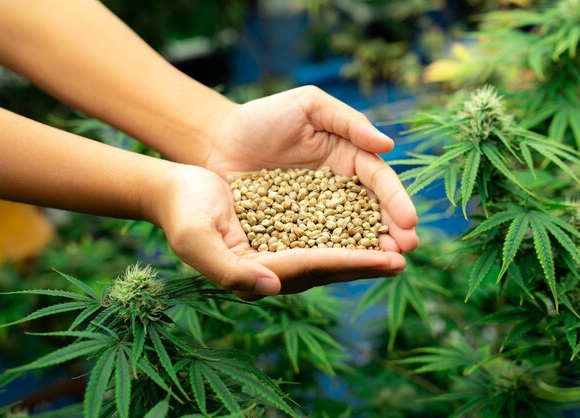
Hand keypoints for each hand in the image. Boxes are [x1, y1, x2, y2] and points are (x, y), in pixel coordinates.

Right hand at [149, 165, 405, 296]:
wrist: (175, 190)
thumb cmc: (182, 212)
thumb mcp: (197, 240)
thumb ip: (230, 270)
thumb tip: (271, 288)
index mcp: (256, 272)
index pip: (310, 267)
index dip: (349, 262)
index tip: (385, 259)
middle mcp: (272, 268)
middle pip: (327, 266)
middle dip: (366, 263)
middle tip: (404, 259)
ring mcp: (277, 251)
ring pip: (329, 252)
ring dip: (363, 250)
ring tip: (397, 246)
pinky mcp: (280, 232)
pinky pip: (320, 234)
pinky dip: (346, 231)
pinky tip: (368, 225)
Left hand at [205, 86, 419, 253]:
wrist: (218, 140)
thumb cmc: (264, 117)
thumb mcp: (308, 106)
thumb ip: (348, 122)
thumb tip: (388, 146)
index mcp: (348, 157)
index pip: (378, 180)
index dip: (395, 200)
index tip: (409, 221)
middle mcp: (337, 188)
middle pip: (370, 212)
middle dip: (392, 231)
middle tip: (407, 251)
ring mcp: (315, 212)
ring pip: (347, 232)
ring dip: (369, 249)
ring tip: (388, 265)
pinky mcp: (291, 230)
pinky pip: (314, 244)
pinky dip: (332, 257)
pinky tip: (345, 270)